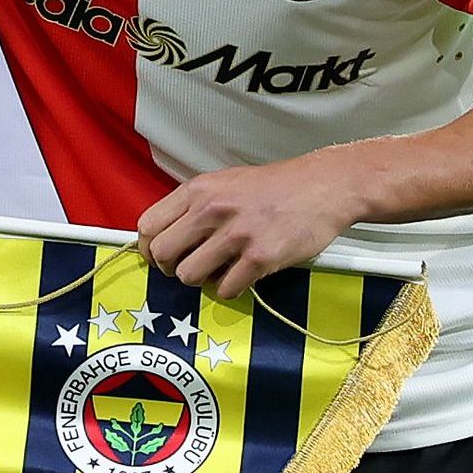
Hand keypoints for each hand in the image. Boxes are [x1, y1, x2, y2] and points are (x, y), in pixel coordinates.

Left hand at [137, 155, 379, 296]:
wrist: (325, 186)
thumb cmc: (275, 187)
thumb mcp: (224, 182)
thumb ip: (193, 205)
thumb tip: (165, 234)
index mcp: (198, 190)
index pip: (148, 226)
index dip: (148, 248)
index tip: (159, 257)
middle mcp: (211, 210)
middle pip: (161, 253)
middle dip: (169, 268)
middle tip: (186, 268)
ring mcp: (236, 235)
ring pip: (188, 275)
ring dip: (200, 281)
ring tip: (217, 272)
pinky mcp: (260, 258)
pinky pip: (225, 289)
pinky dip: (228, 289)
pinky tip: (241, 277)